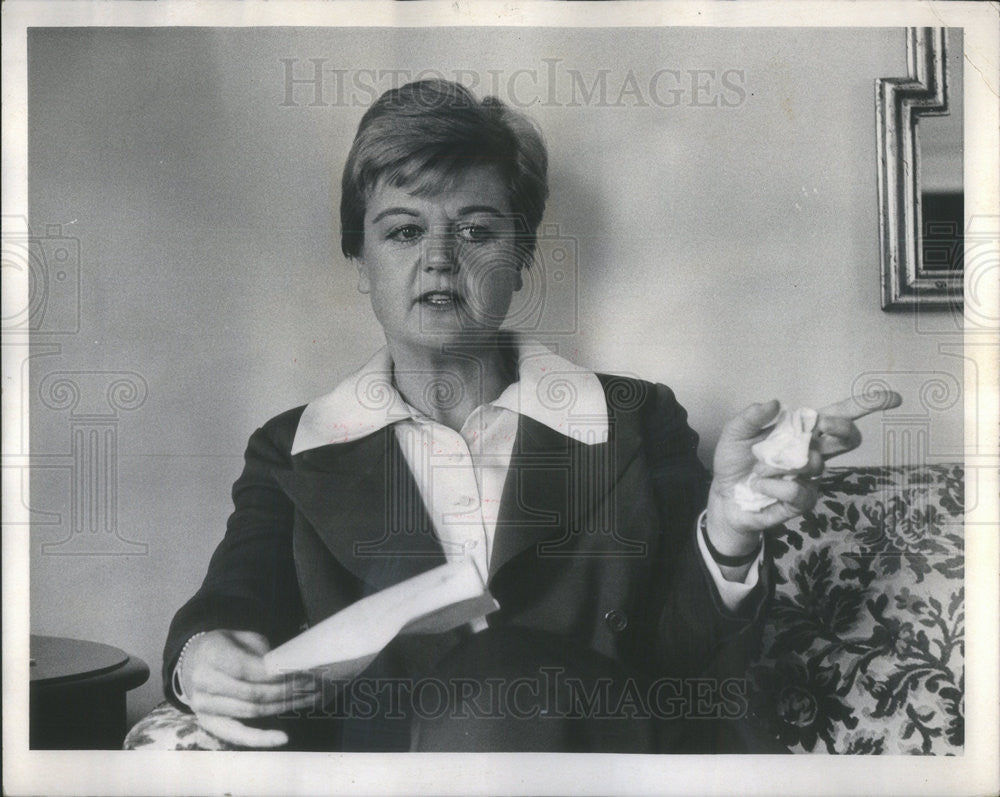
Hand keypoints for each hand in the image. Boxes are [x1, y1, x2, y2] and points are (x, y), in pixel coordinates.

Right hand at [177, 630, 323, 748]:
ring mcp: (203, 706)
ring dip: (283, 707)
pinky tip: (283, 737)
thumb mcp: (241, 637)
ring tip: (309, 699)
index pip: (247, 668)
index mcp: (211, 653)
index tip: (302, 672)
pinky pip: (237, 735)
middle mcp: (203, 682)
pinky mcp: (209, 723)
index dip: (276, 673)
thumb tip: (291, 669)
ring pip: (251, 712)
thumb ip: (262, 652)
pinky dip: (260, 738)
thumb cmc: (225, 646)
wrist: (192, 662)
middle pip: (252, 693)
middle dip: (286, 690)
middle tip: (312, 684)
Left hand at [706, 390, 901, 558]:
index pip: (840, 416)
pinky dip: (773, 485)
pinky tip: (759, 485)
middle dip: (839, 428)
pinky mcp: (803, 501)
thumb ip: (751, 417)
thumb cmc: (735, 462)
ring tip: (759, 468)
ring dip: (781, 463)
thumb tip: (776, 403)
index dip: (867, 406)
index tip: (893, 398)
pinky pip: (796, 490)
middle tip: (821, 426)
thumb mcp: (735, 433)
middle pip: (849, 438)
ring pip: (815, 463)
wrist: (724, 496)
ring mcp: (810, 478)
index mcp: (802, 431)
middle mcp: (813, 452)